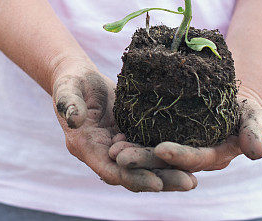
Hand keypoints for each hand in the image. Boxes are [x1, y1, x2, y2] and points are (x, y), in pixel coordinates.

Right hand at [52, 60, 197, 191]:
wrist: (79, 78)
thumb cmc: (70, 82)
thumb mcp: (67, 89)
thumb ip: (68, 103)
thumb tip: (75, 118)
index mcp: (86, 146)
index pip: (111, 169)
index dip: (133, 177)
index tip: (156, 183)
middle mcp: (104, 153)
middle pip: (133, 174)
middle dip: (161, 180)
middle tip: (188, 183)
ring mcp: (119, 147)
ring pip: (145, 166)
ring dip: (168, 174)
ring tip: (193, 179)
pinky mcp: (131, 137)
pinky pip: (150, 150)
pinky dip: (168, 157)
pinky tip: (190, 159)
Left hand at [110, 87, 261, 173]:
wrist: (232, 100)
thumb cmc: (246, 110)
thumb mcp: (255, 118)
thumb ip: (253, 132)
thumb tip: (256, 151)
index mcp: (213, 156)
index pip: (194, 158)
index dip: (179, 155)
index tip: (161, 148)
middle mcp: (191, 156)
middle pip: (165, 161)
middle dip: (143, 159)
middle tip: (120, 156)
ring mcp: (176, 147)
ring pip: (150, 153)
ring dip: (131, 152)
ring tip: (111, 149)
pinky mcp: (163, 134)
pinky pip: (144, 138)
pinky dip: (130, 138)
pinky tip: (113, 136)